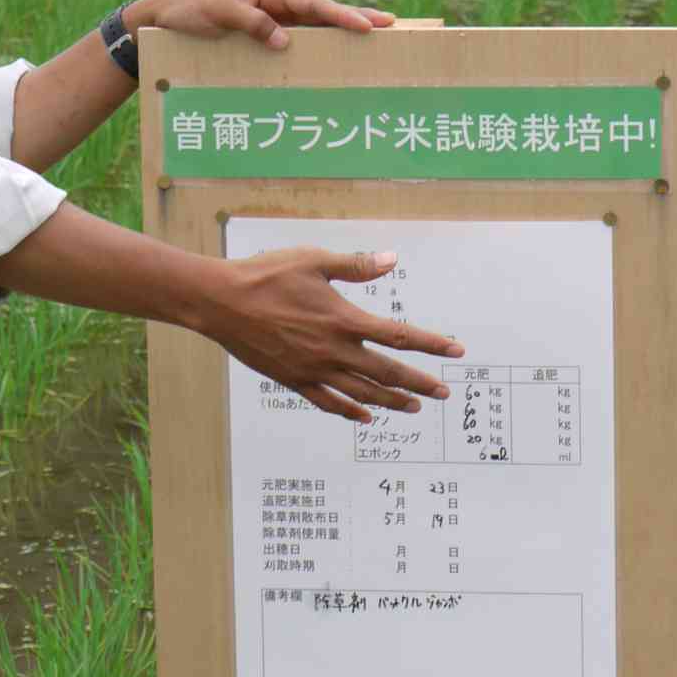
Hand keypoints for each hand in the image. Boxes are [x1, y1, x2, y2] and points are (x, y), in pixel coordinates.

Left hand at [124, 0, 393, 50]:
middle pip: (321, 11)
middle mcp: (274, 1)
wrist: (158, 19)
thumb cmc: (185, 9)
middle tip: (391, 25)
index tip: (366, 25)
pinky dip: (316, 49)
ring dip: (340, 33)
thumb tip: (286, 41)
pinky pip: (296, 42)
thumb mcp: (215, 12)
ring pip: (313, 27)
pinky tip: (332, 61)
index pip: (311, 2)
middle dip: (355, 17)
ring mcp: (271, 18)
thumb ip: (251, 22)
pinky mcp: (262, 36)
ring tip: (373, 40)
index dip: (340, 14)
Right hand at [200, 247, 461, 423]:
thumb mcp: (315, 261)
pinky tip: (365, 416)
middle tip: (442, 393)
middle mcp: (333, 351)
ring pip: (362, 393)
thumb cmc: (267, 276)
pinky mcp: (293, 380)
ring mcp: (313, 370)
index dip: (431, 345)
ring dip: (391, 401)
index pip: (399, 336)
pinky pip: (328, 402)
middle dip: (419, 383)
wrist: (221, 302)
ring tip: (414, 407)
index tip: (455, 352)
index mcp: (344, 320)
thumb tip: (392, 260)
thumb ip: (356, 266)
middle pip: (387, 373)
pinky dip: (350, 411)